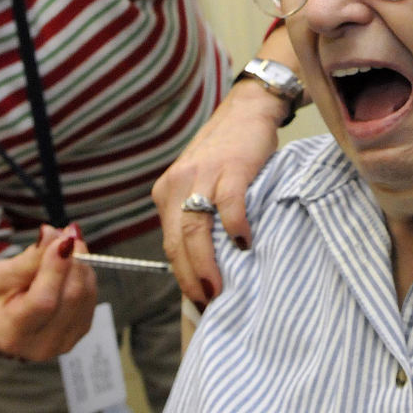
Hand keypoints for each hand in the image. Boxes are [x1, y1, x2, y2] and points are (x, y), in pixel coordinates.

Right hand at [0, 224, 97, 359]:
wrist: (9, 317)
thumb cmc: (1, 296)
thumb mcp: (0, 275)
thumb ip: (28, 259)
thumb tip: (52, 235)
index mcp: (11, 334)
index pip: (43, 302)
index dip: (55, 269)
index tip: (62, 240)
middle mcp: (41, 346)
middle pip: (70, 297)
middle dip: (73, 260)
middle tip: (67, 233)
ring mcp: (65, 342)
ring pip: (85, 294)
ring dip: (81, 263)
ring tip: (66, 245)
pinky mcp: (81, 331)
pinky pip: (92, 296)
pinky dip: (84, 274)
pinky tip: (71, 264)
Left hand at [153, 79, 286, 305]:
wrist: (246, 110)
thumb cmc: (227, 152)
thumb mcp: (200, 183)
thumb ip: (197, 215)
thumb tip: (207, 263)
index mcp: (166, 192)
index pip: (168, 243)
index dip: (181, 275)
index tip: (196, 299)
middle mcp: (177, 184)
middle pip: (178, 241)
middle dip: (190, 277)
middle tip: (207, 302)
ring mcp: (203, 175)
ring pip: (195, 229)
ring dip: (206, 263)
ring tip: (219, 288)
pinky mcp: (230, 168)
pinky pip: (228, 206)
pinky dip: (234, 228)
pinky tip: (244, 245)